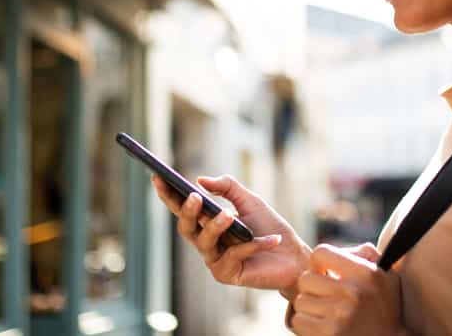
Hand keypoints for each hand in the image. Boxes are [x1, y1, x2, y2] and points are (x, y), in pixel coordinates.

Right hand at [152, 174, 309, 291]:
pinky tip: (272, 239)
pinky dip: (253, 245)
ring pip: (204, 242)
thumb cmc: (270, 226)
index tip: (158, 176)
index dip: (169, 195)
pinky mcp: (227, 275)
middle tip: (193, 197)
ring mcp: (215, 261)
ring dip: (216, 227)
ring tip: (229, 215)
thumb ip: (228, 188)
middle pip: (186, 228)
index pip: (183, 209)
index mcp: (208, 224)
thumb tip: (200, 180)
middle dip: (187, 212)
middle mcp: (207, 243)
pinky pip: (234, 255)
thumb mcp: (250, 201)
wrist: (294, 255)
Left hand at [289, 244, 403, 335]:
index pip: (320, 253)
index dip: (318, 263)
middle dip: (312, 288)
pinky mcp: (327, 335)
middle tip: (325, 296)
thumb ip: (363, 254)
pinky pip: (299, 322)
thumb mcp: (385, 274)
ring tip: (327, 313)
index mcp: (365, 272)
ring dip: (309, 308)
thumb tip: (331, 251)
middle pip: (305, 279)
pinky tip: (323, 326)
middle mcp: (351, 292)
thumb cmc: (384, 306)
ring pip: (300, 302)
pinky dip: (307, 325)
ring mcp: (338, 316)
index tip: (325, 274)